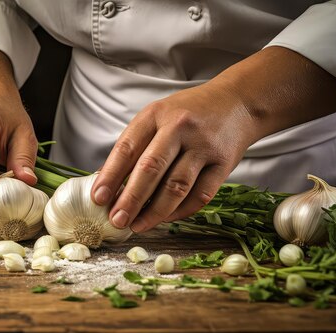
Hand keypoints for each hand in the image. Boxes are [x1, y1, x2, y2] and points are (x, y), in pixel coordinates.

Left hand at [91, 46, 335, 232]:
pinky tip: (165, 219)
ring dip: (154, 212)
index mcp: (156, 115)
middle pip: (151, 168)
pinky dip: (180, 212)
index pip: (127, 148)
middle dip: (130, 199)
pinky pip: (200, 195)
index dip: (110, 175)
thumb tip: (109, 185)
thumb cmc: (188, 114)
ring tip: (137, 226)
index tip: (98, 198)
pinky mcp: (224, 164)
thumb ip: (137, 145)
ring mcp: (203, 146)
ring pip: (176, 186)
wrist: (237, 103)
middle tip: (117, 220)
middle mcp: (179, 128)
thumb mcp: (158, 117)